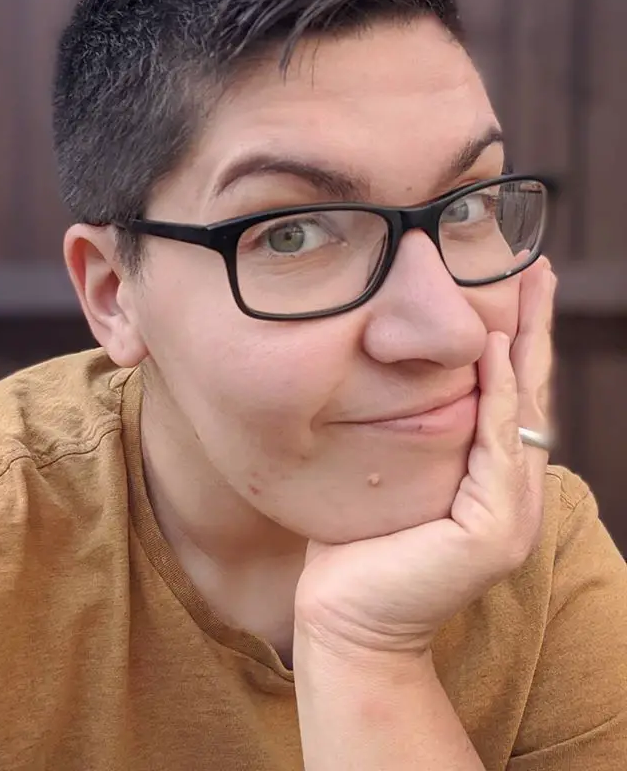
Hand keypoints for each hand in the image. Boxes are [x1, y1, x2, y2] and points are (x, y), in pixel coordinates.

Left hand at [293, 256, 556, 658]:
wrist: (346, 617)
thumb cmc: (355, 546)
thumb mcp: (389, 474)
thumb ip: (411, 435)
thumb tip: (399, 379)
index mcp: (493, 481)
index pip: (512, 396)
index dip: (519, 341)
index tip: (520, 285)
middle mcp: (514, 492)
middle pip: (531, 392)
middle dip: (535, 327)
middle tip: (540, 268)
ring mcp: (512, 513)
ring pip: (523, 408)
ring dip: (526, 343)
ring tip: (529, 286)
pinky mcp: (493, 529)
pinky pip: (496, 441)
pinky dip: (496, 391)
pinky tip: (495, 346)